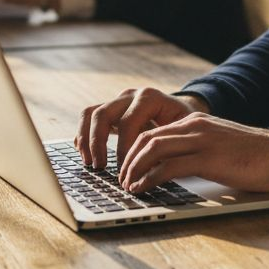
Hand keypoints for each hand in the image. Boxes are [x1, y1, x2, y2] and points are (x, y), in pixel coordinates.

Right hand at [76, 87, 206, 168]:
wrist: (183, 112)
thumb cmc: (185, 126)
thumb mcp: (182, 134)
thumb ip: (166, 148)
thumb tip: (148, 173)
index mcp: (150, 98)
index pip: (127, 122)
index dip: (123, 148)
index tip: (124, 170)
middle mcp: (131, 95)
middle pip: (102, 114)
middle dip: (97, 143)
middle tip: (100, 167)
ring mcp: (118, 101)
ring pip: (90, 113)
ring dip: (85, 139)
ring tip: (90, 163)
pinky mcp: (111, 110)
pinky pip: (88, 117)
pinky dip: (83, 135)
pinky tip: (85, 154)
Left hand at [117, 113, 268, 193]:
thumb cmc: (254, 157)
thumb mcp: (219, 147)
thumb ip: (196, 151)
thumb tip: (172, 169)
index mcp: (197, 122)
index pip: (154, 132)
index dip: (134, 151)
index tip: (126, 169)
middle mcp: (195, 126)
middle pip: (147, 137)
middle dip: (128, 160)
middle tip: (121, 180)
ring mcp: (202, 140)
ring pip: (153, 148)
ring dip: (134, 169)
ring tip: (127, 186)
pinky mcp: (209, 158)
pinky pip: (169, 166)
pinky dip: (150, 178)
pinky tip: (143, 189)